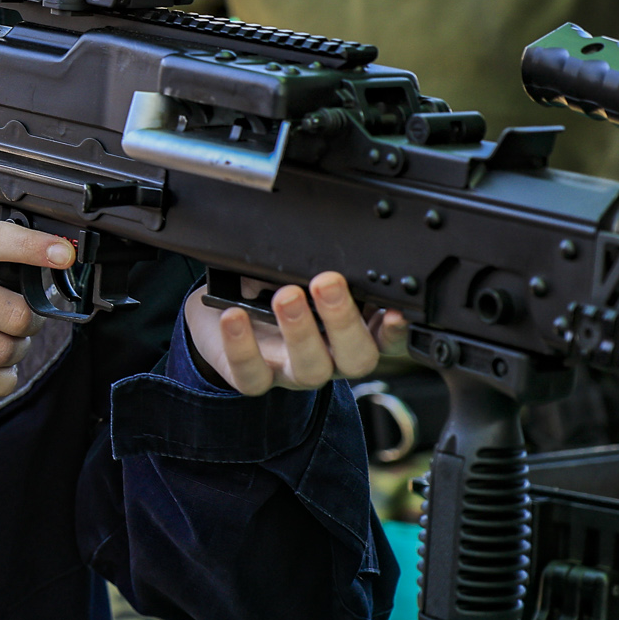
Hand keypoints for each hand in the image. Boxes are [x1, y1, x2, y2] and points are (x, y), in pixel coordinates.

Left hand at [182, 272, 407, 395]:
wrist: (222, 315)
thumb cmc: (268, 290)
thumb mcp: (296, 272)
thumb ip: (312, 264)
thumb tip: (322, 241)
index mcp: (350, 331)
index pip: (386, 338)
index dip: (396, 331)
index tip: (396, 311)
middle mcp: (330, 357)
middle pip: (356, 357)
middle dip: (344, 320)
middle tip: (326, 283)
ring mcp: (293, 372)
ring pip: (311, 369)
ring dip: (300, 330)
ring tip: (285, 295)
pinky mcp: (254, 378)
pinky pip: (252, 374)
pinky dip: (243, 345)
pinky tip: (234, 315)